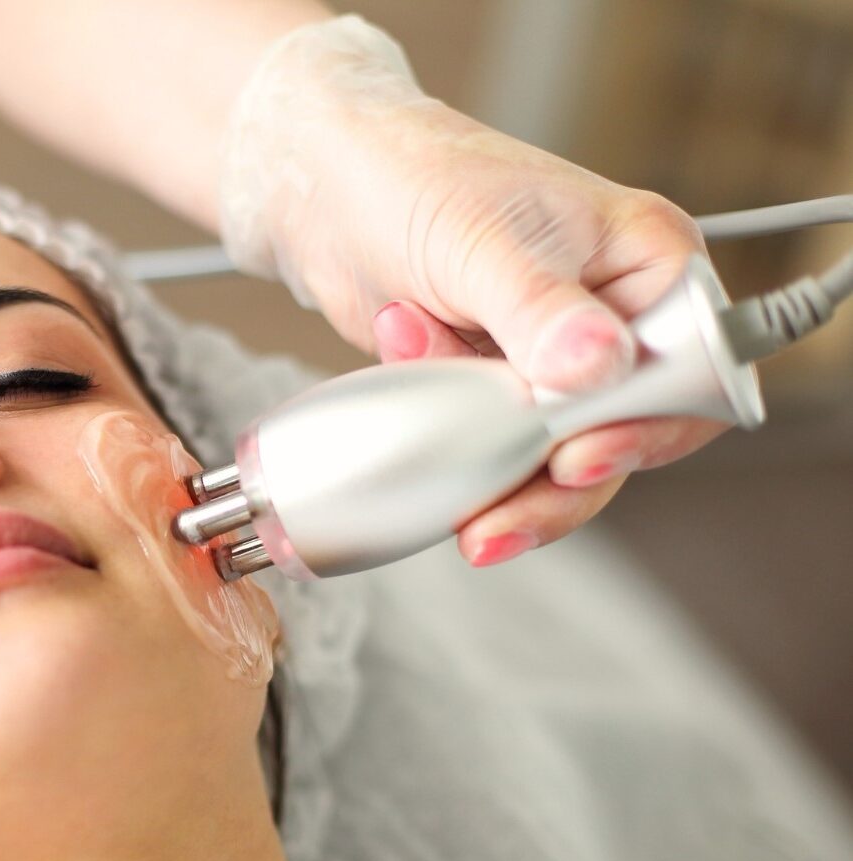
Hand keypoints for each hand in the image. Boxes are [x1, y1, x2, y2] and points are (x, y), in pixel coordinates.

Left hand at [221, 17, 728, 565]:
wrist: (333, 192)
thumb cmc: (419, 181)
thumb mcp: (483, 244)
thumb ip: (541, 310)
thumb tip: (599, 363)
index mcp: (647, 263)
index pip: (689, 369)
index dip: (641, 426)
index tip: (575, 455)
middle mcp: (616, 317)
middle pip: (626, 434)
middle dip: (556, 480)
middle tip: (499, 517)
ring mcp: (558, 360)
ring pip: (558, 456)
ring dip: (495, 468)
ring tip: (448, 474)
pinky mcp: (504, 388)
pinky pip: (500, 447)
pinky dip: (455, 438)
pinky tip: (412, 372)